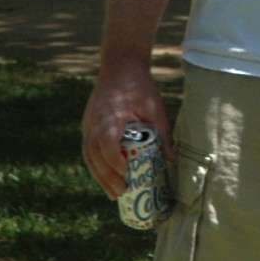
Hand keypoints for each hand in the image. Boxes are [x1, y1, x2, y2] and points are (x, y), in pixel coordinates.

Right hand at [81, 62, 168, 200]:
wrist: (120, 66)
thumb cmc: (140, 86)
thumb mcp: (155, 107)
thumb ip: (162, 133)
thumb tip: (171, 160)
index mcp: (112, 113)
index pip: (106, 139)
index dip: (113, 158)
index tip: (125, 171)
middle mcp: (95, 119)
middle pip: (93, 152)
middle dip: (106, 175)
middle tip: (122, 192)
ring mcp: (89, 122)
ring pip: (88, 154)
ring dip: (99, 176)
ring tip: (114, 194)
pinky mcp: (88, 125)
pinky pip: (88, 150)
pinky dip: (96, 167)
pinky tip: (106, 181)